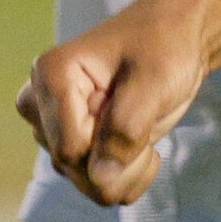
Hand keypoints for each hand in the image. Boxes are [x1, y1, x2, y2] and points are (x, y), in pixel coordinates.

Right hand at [17, 0, 210, 206]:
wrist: (178, 37)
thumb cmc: (165, 45)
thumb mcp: (154, 80)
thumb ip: (126, 128)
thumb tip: (100, 178)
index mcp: (51, 76)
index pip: (70, 149)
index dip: (111, 147)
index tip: (139, 112)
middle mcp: (42, 103)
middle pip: (72, 167)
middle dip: (120, 160)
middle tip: (148, 123)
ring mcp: (56, 126)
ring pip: (83, 180)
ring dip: (126, 168)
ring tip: (146, 129)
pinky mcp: (74, 142)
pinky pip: (94, 183)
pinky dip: (126, 175)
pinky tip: (143, 148)